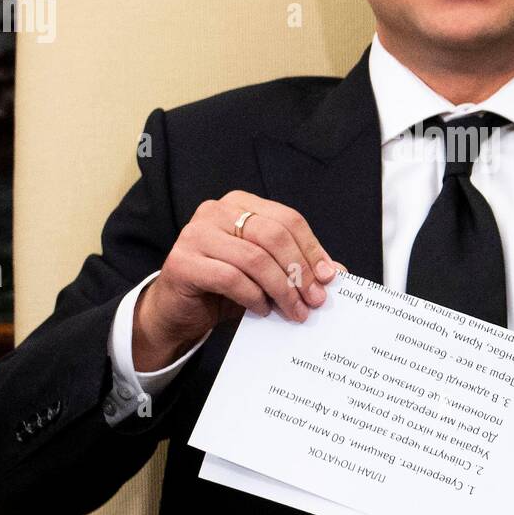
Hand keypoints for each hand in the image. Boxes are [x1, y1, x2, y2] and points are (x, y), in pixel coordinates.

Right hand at [133, 191, 345, 370]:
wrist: (177, 311)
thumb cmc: (223, 287)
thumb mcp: (265, 273)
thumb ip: (295, 266)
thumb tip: (335, 273)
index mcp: (240, 203)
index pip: (287, 219)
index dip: (312, 249)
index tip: (329, 278)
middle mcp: (216, 211)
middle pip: (273, 235)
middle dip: (299, 270)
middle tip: (314, 300)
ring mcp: (196, 234)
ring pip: (254, 258)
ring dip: (281, 289)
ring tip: (293, 310)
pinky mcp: (182, 262)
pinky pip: (231, 278)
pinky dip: (253, 297)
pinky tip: (263, 310)